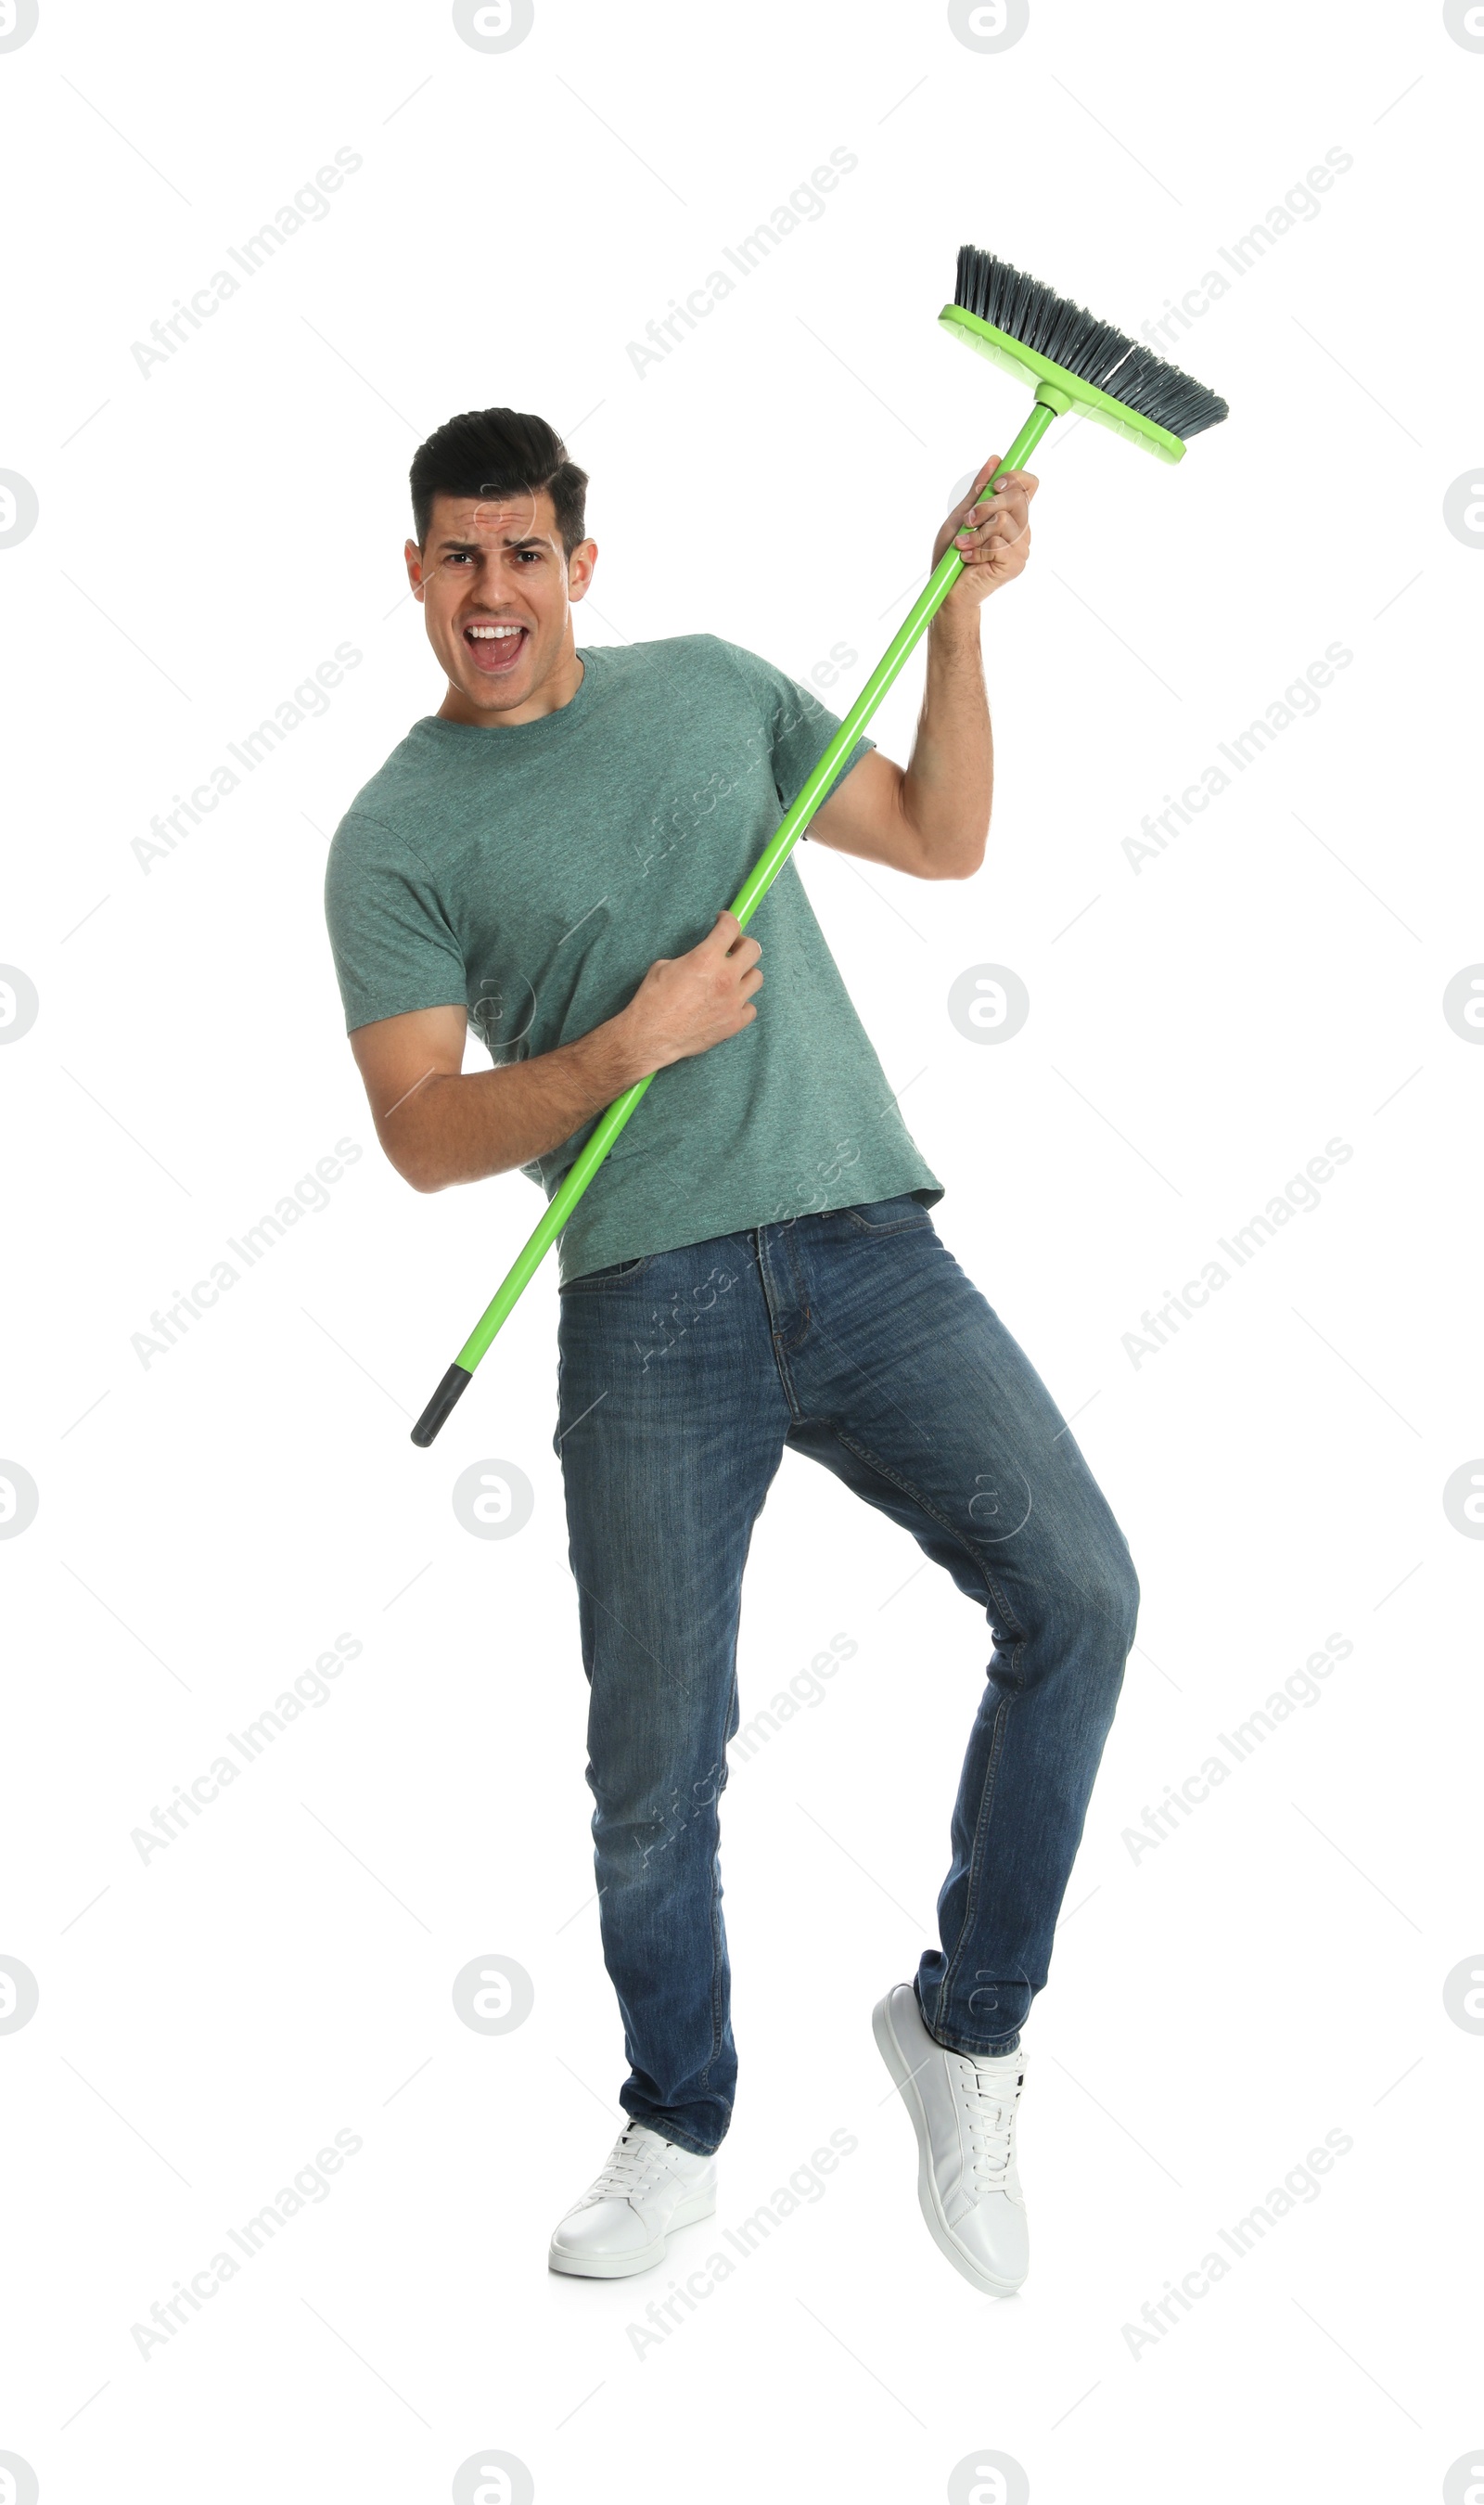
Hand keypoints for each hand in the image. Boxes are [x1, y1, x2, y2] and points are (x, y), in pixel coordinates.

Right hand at [620, 909, 762, 1070]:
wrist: (651, 1035)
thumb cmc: (652, 1000)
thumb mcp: (665, 966)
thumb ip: (692, 958)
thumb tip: (701, 958)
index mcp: (706, 958)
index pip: (730, 927)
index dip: (728, 919)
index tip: (724, 921)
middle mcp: (725, 978)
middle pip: (753, 950)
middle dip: (743, 944)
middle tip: (733, 948)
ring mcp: (733, 1002)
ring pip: (757, 978)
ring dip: (745, 974)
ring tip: (731, 977)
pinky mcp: (734, 1023)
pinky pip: (750, 1007)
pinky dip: (742, 1003)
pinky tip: (729, 1003)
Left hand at [933, 456, 1037, 608]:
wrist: (947, 591)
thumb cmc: (952, 556)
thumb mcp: (961, 516)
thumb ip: (978, 491)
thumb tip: (995, 460)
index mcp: (1011, 516)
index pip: (1029, 485)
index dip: (1016, 477)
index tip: (995, 484)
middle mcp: (1021, 530)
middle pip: (1018, 497)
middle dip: (986, 505)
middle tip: (968, 520)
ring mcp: (1020, 548)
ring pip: (1004, 520)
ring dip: (976, 532)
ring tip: (964, 545)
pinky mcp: (1015, 564)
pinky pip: (998, 543)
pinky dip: (977, 549)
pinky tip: (969, 560)